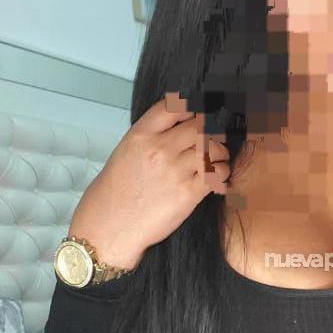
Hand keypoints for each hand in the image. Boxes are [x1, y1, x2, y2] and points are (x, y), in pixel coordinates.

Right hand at [68, 93, 229, 268]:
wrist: (111, 225)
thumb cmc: (117, 192)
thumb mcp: (126, 152)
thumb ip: (153, 136)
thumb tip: (181, 126)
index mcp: (141, 136)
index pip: (173, 106)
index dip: (191, 107)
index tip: (199, 112)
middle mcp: (159, 149)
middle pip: (200, 126)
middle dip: (211, 132)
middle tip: (214, 139)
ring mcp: (175, 171)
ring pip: (213, 148)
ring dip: (220, 152)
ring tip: (217, 159)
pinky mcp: (188, 193)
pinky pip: (217, 174)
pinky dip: (221, 172)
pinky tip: (216, 176)